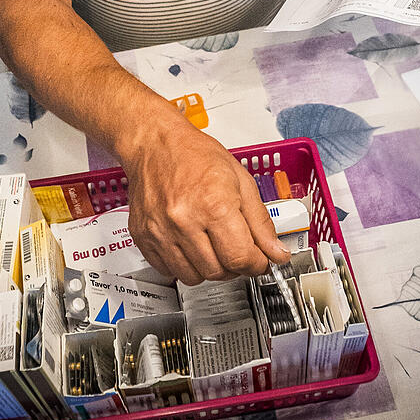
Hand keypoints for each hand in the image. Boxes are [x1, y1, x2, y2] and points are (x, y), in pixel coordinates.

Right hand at [122, 114, 289, 284]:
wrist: (154, 143)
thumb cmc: (194, 154)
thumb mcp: (240, 179)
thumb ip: (260, 221)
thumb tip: (276, 252)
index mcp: (213, 204)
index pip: (241, 258)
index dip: (256, 264)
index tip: (258, 260)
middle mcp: (184, 221)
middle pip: (219, 271)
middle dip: (234, 265)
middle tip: (235, 247)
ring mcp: (161, 232)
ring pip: (194, 277)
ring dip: (209, 267)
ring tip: (211, 243)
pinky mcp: (144, 238)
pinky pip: (169, 271)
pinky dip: (183, 264)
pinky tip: (189, 244)